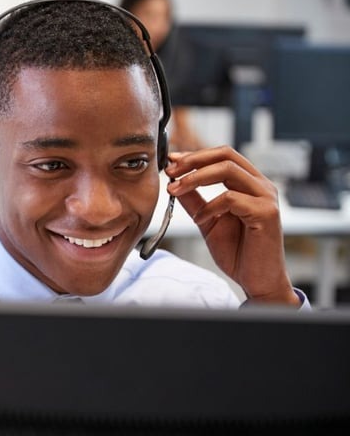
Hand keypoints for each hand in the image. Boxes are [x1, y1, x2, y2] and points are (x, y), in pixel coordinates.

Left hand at [165, 146, 299, 305]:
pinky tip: (200, 219)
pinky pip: (231, 198)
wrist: (257, 280)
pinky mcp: (266, 213)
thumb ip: (194, 201)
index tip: (171, 161)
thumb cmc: (238, 252)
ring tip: (175, 190)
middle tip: (170, 171)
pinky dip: (210, 206)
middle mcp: (261, 186)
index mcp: (249, 184)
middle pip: (226, 155)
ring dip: (195, 178)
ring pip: (228, 170)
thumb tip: (174, 181)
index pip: (223, 155)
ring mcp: (266, 198)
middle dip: (193, 160)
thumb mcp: (207, 221)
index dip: (195, 156)